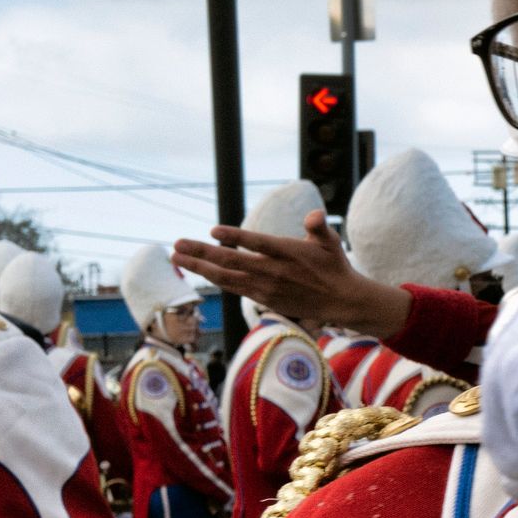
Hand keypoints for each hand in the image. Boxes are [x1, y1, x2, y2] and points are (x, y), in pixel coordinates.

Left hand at [175, 212, 411, 341]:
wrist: (341, 301)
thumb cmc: (333, 265)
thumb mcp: (330, 242)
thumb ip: (318, 227)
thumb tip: (314, 215)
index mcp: (289, 253)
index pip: (258, 243)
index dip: (235, 238)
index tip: (213, 231)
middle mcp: (274, 271)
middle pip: (232, 262)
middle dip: (201, 253)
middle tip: (177, 244)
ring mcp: (266, 287)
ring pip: (226, 277)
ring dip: (199, 267)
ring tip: (177, 258)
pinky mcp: (263, 298)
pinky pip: (233, 287)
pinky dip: (214, 279)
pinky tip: (199, 271)